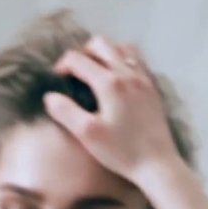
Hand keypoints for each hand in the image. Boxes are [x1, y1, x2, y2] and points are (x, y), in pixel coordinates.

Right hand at [44, 35, 181, 182]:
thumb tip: (50, 97)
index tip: (57, 80)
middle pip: (101, 44)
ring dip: (105, 53)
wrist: (158, 164)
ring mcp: (143, 80)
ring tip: (96, 72)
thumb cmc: (122, 152)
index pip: (78, 59)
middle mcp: (128, 74)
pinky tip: (117, 82)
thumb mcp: (88, 134)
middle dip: (83, 52)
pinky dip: (123, 62)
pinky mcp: (152, 89)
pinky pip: (137, 62)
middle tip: (75, 72)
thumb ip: (65, 112)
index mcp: (109, 83)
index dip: (62, 65)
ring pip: (123, 48)